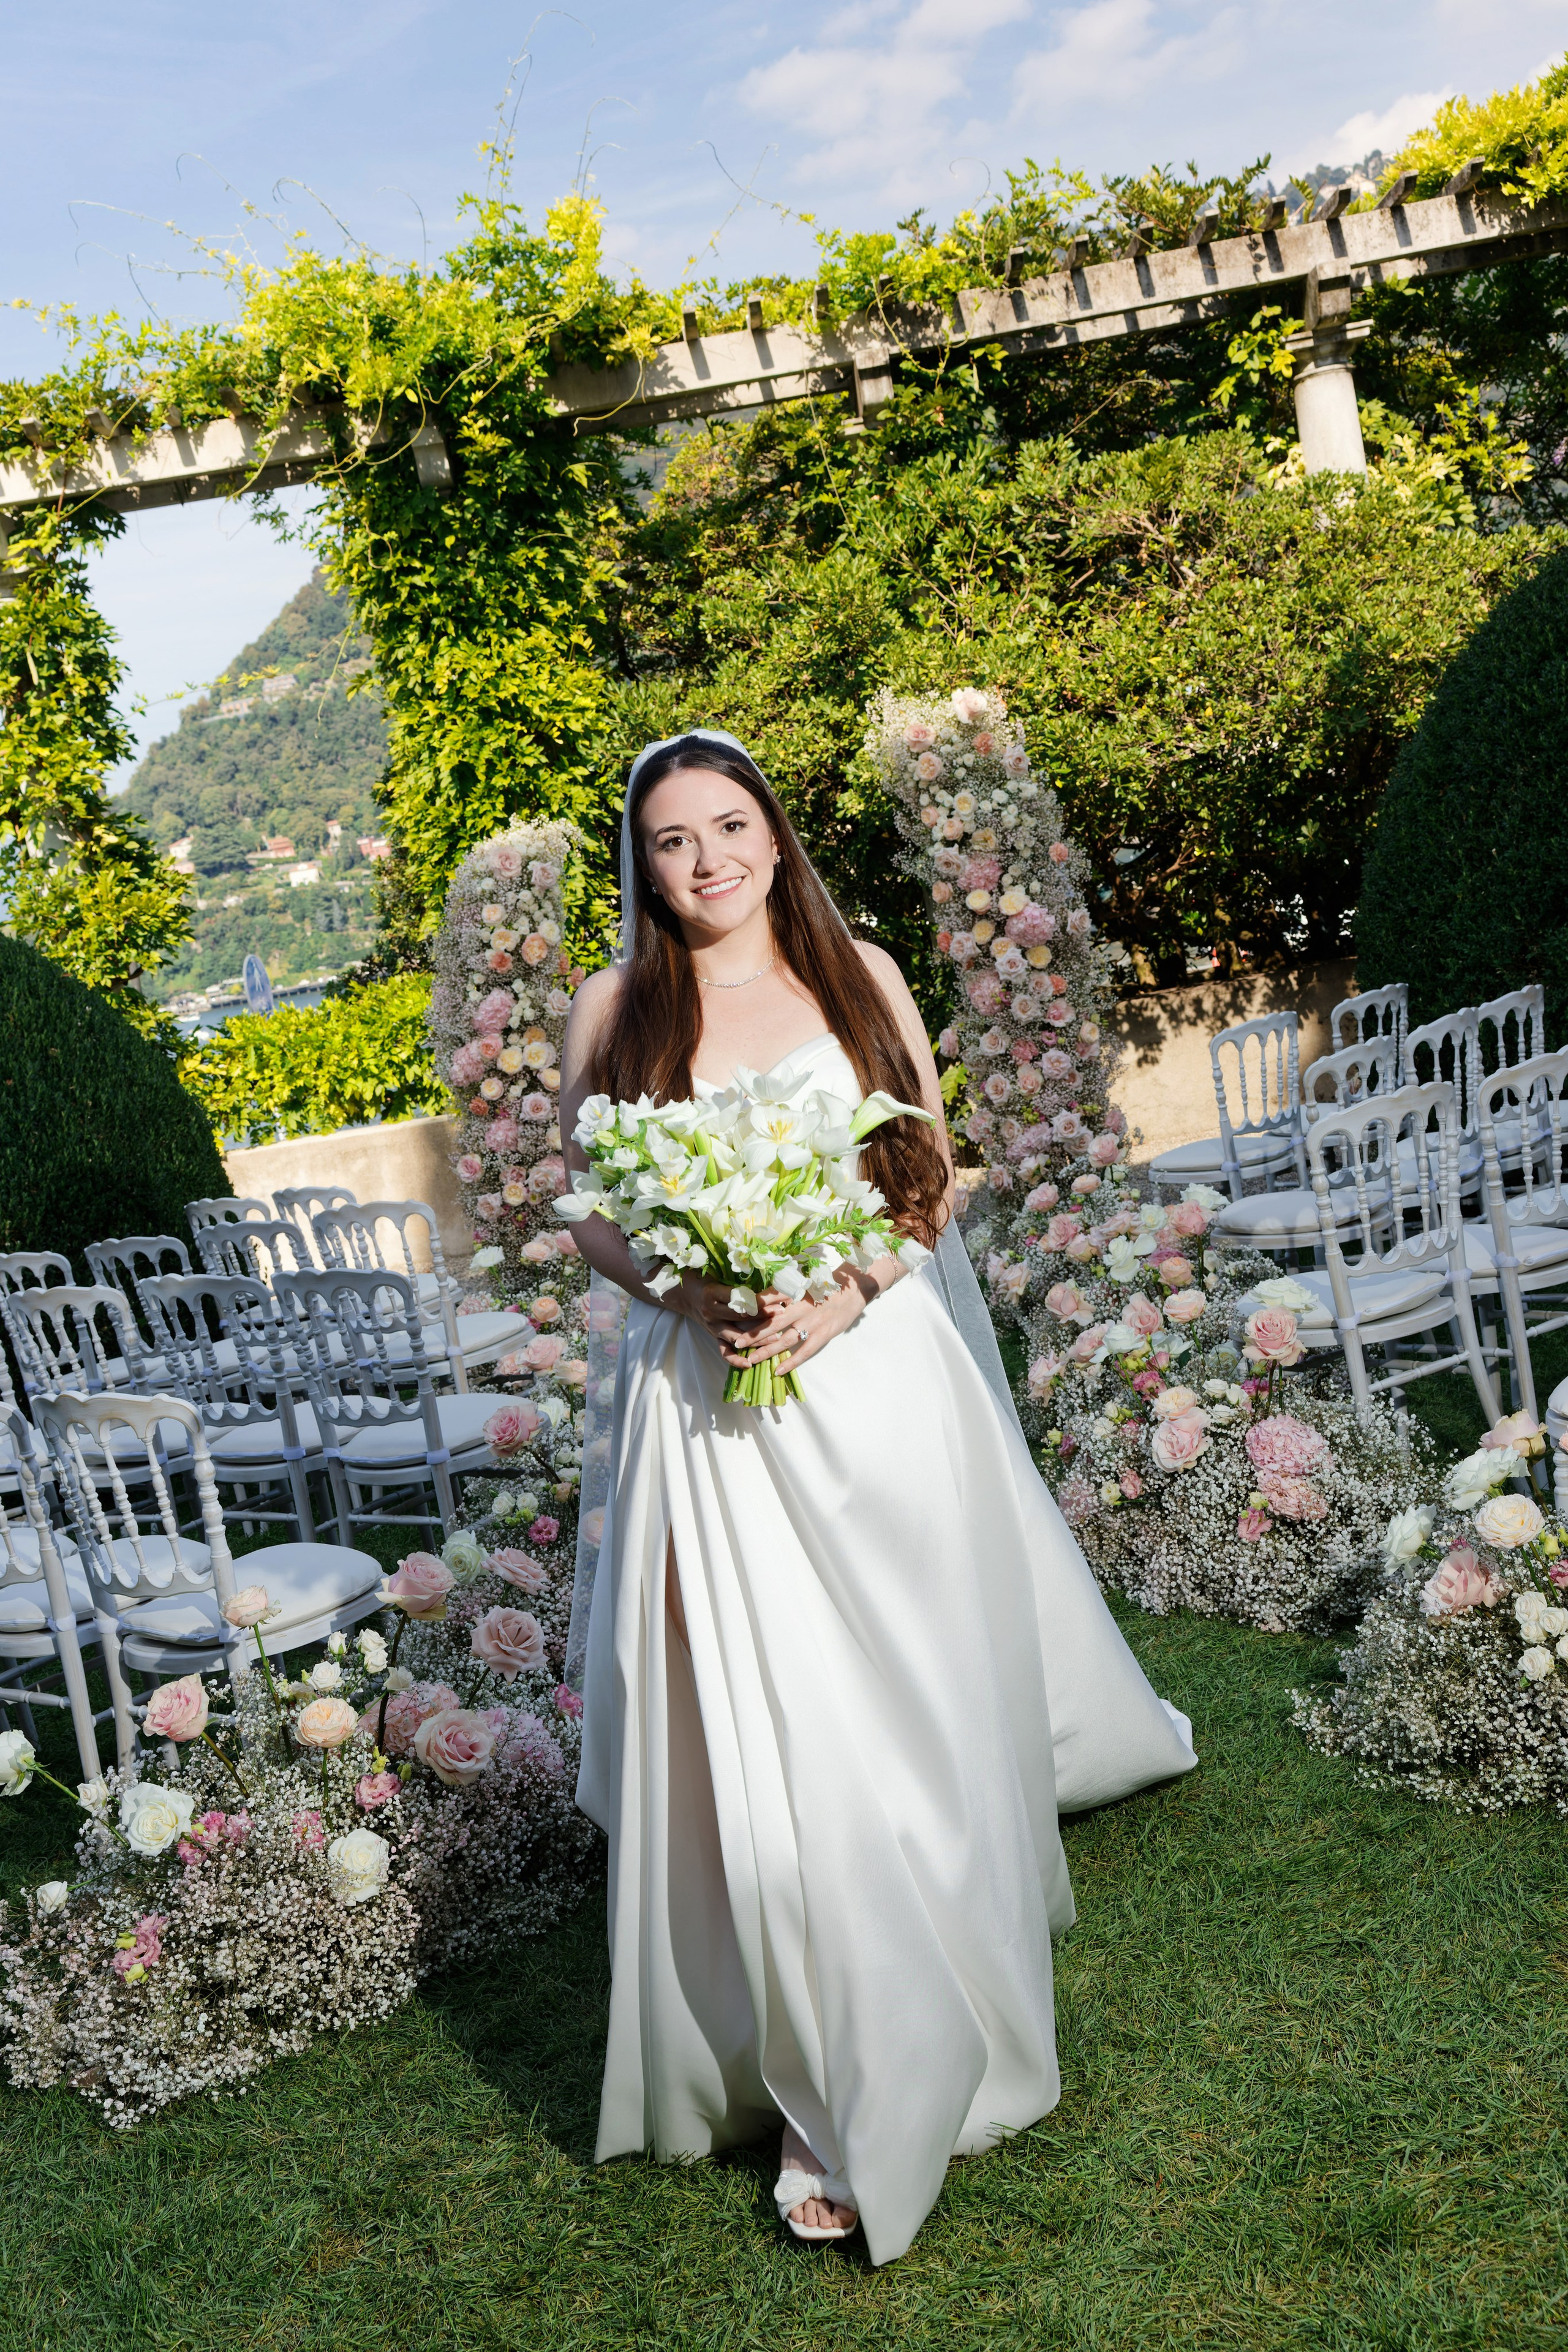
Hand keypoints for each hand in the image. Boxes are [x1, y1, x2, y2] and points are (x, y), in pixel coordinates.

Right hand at [672, 1271, 773, 1362]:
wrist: (687, 1295)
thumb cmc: (707, 1282)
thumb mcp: (720, 1277)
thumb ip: (739, 1283)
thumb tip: (768, 1284)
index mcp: (713, 1293)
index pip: (740, 1297)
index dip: (759, 1297)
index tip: (777, 1295)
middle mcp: (712, 1311)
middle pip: (741, 1316)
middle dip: (763, 1314)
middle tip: (782, 1311)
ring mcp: (713, 1326)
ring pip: (737, 1336)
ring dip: (757, 1338)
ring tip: (776, 1337)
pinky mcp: (714, 1336)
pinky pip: (724, 1352)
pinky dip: (736, 1359)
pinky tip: (750, 1364)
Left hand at [723, 1272, 872, 1373]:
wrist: (852, 1291)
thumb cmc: (824, 1288)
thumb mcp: (802, 1285)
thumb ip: (783, 1293)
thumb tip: (759, 1299)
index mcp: (794, 1294)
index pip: (768, 1303)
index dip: (751, 1312)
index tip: (734, 1318)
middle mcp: (800, 1308)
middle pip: (772, 1324)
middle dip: (753, 1334)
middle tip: (735, 1343)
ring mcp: (812, 1323)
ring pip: (784, 1340)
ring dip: (766, 1351)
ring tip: (750, 1360)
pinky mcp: (822, 1335)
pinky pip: (804, 1352)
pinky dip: (790, 1362)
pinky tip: (778, 1371)